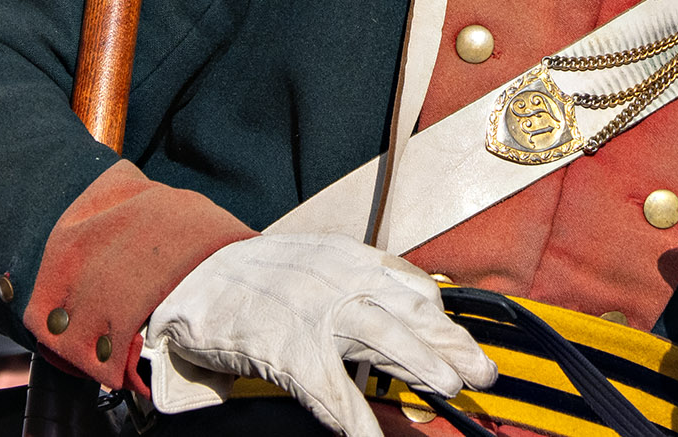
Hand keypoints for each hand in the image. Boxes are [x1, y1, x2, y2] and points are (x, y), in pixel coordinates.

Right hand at [145, 233, 497, 436]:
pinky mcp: (288, 349)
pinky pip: (330, 389)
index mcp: (350, 260)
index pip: (412, 288)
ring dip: (419, 365)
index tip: (464, 342)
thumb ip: (359, 282)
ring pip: (381, 340)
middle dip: (449, 344)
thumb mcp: (317, 263)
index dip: (443, 320)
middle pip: (409, 314)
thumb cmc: (259, 276)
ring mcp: (315, 314)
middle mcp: (340, 281)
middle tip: (482, 371)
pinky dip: (354, 417)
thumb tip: (407, 307)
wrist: (195, 280)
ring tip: (448, 387)